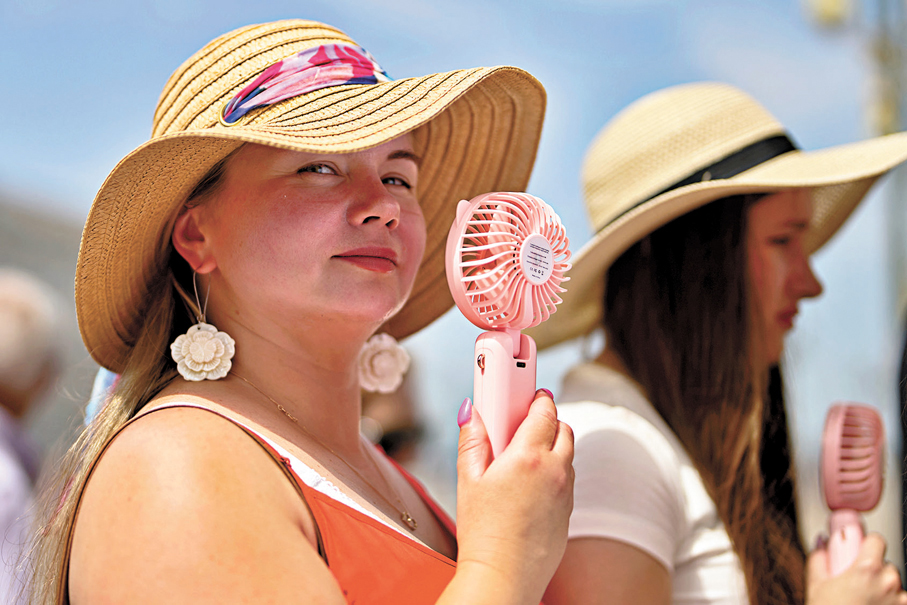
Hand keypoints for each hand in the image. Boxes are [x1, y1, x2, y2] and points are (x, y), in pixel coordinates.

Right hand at [453, 390, 573, 603]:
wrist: (504, 576)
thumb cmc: (483, 532)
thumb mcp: (467, 480)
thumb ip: (472, 440)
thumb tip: (472, 411)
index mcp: (528, 456)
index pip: (544, 410)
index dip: (537, 397)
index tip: (529, 392)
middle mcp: (554, 470)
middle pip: (563, 428)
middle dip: (547, 421)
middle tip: (523, 425)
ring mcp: (566, 492)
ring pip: (568, 454)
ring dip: (552, 447)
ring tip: (522, 458)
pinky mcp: (569, 512)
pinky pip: (567, 480)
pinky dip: (555, 472)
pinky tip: (529, 485)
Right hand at [807, 533, 906, 604]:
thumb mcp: (816, 585)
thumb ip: (819, 558)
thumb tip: (822, 544)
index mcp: (867, 569)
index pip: (876, 540)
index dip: (867, 542)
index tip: (860, 546)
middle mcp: (888, 583)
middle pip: (886, 565)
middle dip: (873, 570)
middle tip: (856, 581)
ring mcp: (899, 600)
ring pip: (894, 585)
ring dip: (883, 589)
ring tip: (864, 601)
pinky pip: (899, 601)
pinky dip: (889, 603)